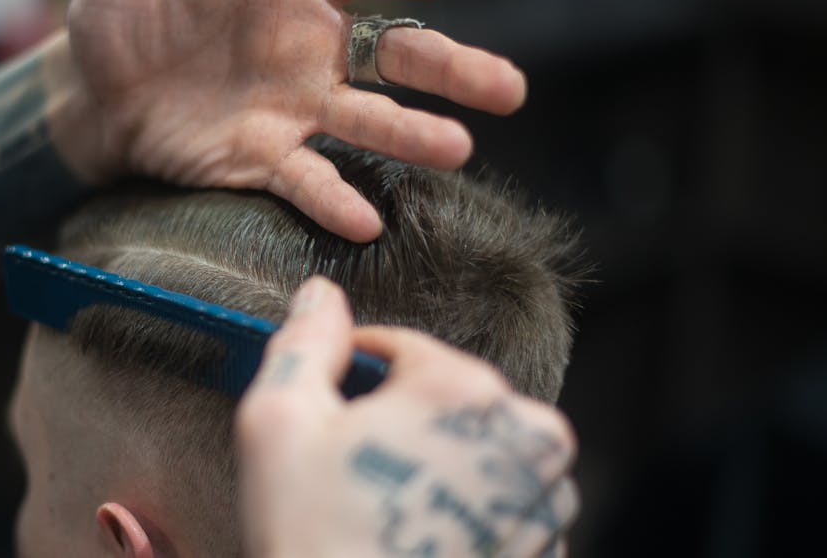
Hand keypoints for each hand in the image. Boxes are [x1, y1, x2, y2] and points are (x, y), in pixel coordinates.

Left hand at [65, 0, 526, 241]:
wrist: (92, 89)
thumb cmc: (122, 7)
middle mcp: (310, 46)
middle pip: (396, 56)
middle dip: (452, 70)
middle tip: (508, 89)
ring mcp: (294, 107)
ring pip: (369, 122)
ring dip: (414, 137)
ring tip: (458, 150)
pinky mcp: (265, 159)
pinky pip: (308, 181)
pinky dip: (335, 202)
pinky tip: (367, 222)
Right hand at [237, 277, 577, 557]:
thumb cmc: (314, 538)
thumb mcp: (279, 424)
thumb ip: (302, 343)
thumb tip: (320, 293)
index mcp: (466, 389)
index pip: (403, 347)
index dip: (354, 374)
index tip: (329, 414)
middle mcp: (527, 436)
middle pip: (448, 399)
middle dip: (400, 423)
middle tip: (352, 474)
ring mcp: (546, 500)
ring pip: (478, 450)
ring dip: (436, 465)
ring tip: (384, 512)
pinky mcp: (548, 548)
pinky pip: (501, 503)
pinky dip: (463, 510)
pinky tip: (414, 540)